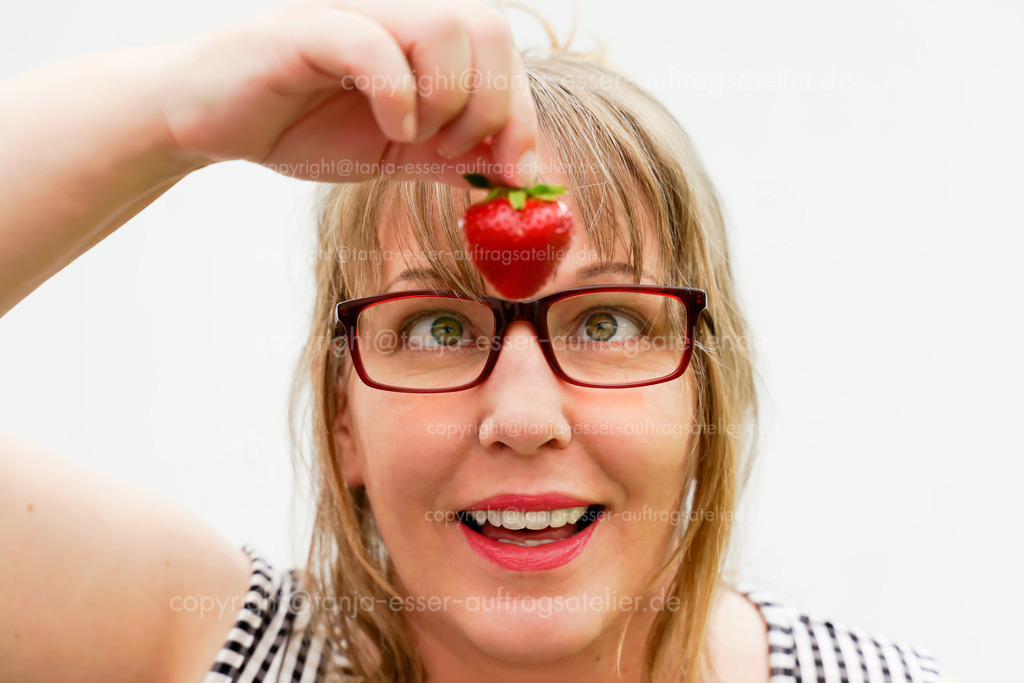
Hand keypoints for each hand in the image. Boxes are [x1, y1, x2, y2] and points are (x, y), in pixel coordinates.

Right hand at [160, 0, 537, 185]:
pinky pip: (374, 46)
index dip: (524, 115)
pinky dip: (398, 94)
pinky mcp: (309, 30)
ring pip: (444, 26)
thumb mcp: (397, 152)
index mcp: (422, 36)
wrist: (209, 120)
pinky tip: (390, 129)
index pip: (503, 52)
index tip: (520, 176)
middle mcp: (397, 12)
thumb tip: (516, 177)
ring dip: (448, 99)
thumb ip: (453, 158)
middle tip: (456, 152)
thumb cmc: (302, 125)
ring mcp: (355, 15)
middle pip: (488, 26)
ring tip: (414, 136)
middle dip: (494, 106)